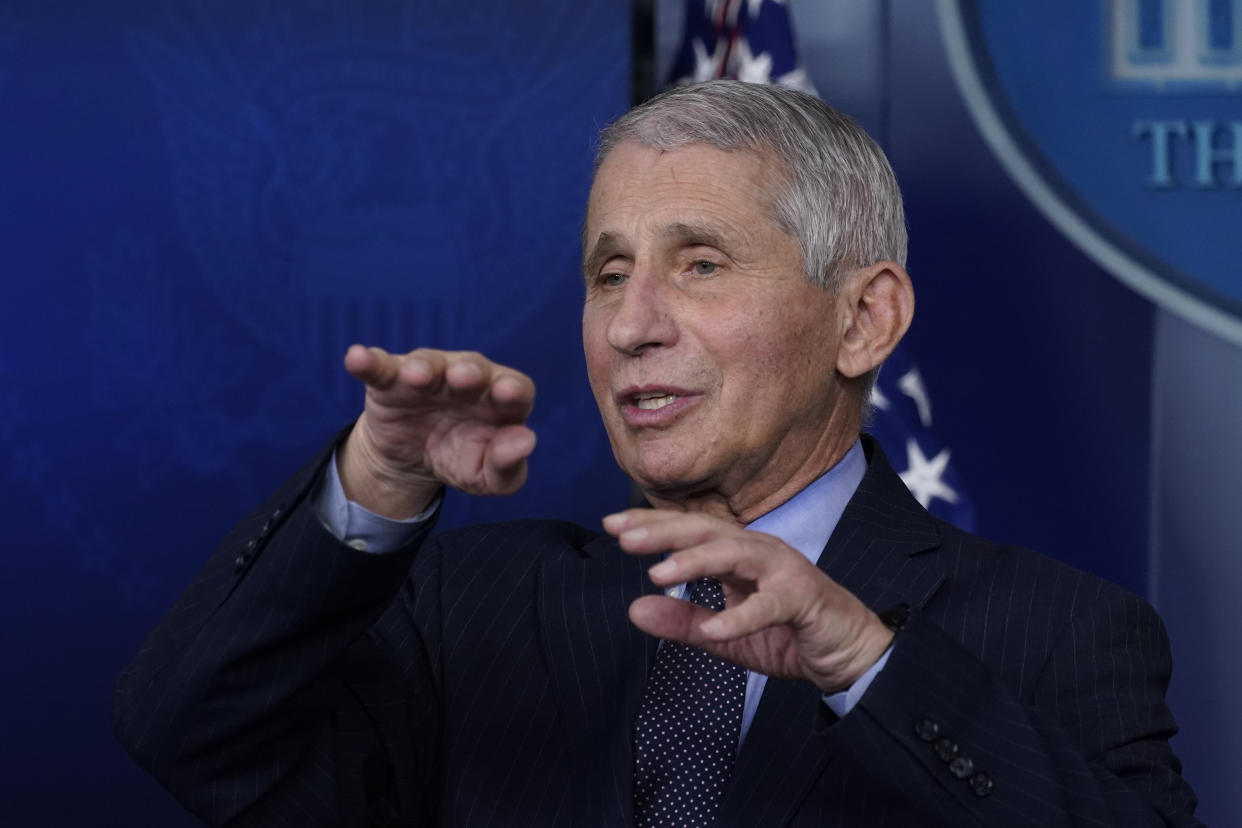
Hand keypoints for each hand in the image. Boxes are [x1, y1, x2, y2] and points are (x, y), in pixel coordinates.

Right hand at [338, 345, 536, 517]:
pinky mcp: (390, 382)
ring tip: (415, 375)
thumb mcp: (488, 476)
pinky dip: (369, 362)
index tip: (508, 394)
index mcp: (500, 400)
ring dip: (423, 366)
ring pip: (428, 363)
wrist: (413, 462)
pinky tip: (357, 358)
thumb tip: (525, 441)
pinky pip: (380, 367)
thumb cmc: (463, 458)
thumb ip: (509, 464)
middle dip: (468, 371)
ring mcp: (429, 376)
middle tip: (462, 377)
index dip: (513, 389)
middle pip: (473, 368)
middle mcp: (467, 379)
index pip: (515, 388)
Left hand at [604, 509, 893, 693]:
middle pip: (707, 530)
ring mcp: (784, 571)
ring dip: (696, 561)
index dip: (652, 525)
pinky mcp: (804, 600)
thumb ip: (683, 622)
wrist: (850, 656)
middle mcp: (759, 553)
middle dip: (663, 530)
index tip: (611, 525)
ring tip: (659, 573)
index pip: (690, 532)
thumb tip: (633, 609)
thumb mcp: (725, 635)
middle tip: (622, 537)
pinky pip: (770, 606)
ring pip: (736, 553)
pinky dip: (742, 616)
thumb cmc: (789, 636)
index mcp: (738, 555)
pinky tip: (714, 629)